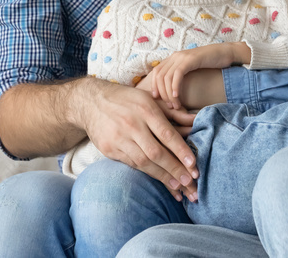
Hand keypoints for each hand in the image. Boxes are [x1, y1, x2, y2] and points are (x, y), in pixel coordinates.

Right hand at [77, 78, 198, 201]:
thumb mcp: (150, 99)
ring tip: (178, 188)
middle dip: (175, 170)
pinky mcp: (109, 149)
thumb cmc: (127, 99)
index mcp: (145, 109)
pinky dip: (147, 174)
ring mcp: (119, 138)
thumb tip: (196, 120)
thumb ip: (173, 112)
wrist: (91, 102)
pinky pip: (131, 164)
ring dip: (162, 177)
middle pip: (156, 152)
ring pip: (143, 162)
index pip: (167, 134)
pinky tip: (159, 181)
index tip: (194, 166)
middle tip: (190, 183)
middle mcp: (132, 124)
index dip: (181, 151)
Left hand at [149, 43, 247, 109]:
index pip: (156, 72)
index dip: (154, 86)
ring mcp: (182, 57)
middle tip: (169, 106)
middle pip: (159, 76)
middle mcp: (175, 56)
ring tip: (175, 105)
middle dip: (162, 93)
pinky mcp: (190, 59)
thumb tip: (172, 90)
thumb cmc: (210, 64)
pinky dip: (175, 86)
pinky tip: (177, 96)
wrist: (225, 53)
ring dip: (169, 93)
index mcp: (173, 58)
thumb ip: (181, 75)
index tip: (157, 99)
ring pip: (167, 77)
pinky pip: (178, 74)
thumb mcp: (192, 70)